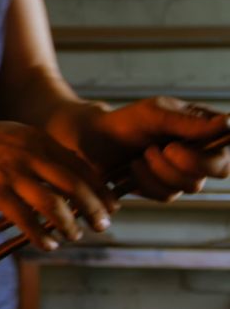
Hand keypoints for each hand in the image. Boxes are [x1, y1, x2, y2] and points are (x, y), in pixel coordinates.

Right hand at [0, 119, 116, 250]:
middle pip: (76, 186)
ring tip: (74, 236)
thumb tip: (69, 169)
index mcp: (40, 141)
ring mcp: (14, 175)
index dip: (100, 189)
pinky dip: (41, 236)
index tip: (110, 206)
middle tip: (102, 226)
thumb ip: (43, 150)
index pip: (82, 167)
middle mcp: (32, 156)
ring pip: (54, 205)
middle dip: (94, 209)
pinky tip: (47, 245)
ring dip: (69, 225)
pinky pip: (26, 219)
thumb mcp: (18, 134)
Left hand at [80, 97, 229, 200]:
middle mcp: (201, 152)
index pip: (228, 148)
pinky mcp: (164, 189)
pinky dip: (147, 181)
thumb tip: (228, 122)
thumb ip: (188, 121)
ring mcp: (183, 173)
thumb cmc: (126, 121)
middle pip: (219, 170)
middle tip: (159, 149)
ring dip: (160, 170)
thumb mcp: (154, 113)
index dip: (214, 155)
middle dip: (187, 162)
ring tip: (141, 154)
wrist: (93, 141)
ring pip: (190, 185)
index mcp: (205, 128)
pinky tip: (133, 168)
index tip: (177, 147)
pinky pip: (166, 195)